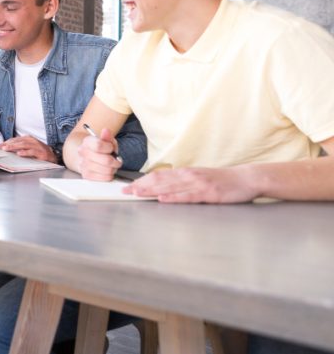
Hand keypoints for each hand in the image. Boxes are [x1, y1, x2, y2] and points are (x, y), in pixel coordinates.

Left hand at [0, 136, 57, 162]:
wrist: (52, 156)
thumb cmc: (38, 152)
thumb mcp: (27, 148)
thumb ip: (18, 147)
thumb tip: (5, 148)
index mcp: (27, 139)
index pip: (14, 140)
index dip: (5, 143)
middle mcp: (31, 141)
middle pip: (17, 142)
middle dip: (7, 144)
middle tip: (0, 147)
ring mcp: (37, 146)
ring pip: (23, 145)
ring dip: (14, 147)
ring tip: (6, 149)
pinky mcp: (41, 153)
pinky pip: (32, 152)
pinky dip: (25, 153)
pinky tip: (19, 154)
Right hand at [77, 127, 121, 180]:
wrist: (88, 158)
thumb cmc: (101, 149)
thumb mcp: (107, 141)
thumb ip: (107, 137)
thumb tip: (106, 130)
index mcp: (87, 141)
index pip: (99, 145)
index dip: (109, 148)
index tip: (110, 148)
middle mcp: (82, 152)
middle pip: (105, 160)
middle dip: (115, 161)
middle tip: (116, 160)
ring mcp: (83, 164)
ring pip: (106, 170)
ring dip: (113, 169)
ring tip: (111, 166)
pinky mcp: (86, 175)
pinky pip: (104, 178)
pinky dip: (109, 175)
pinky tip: (107, 171)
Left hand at [124, 166, 258, 203]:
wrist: (247, 178)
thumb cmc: (222, 180)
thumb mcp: (199, 178)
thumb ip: (182, 182)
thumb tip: (163, 187)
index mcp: (186, 173)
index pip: (159, 176)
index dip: (143, 181)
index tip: (129, 186)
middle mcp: (189, 176)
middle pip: (160, 180)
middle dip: (141, 186)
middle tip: (125, 191)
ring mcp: (199, 184)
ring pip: (171, 187)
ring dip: (152, 191)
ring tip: (137, 193)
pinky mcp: (209, 193)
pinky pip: (188, 196)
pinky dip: (174, 197)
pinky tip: (162, 199)